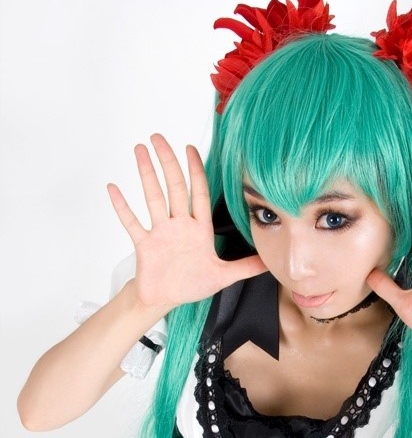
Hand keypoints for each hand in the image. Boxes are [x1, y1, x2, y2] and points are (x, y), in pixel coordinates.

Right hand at [107, 133, 266, 310]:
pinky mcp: (144, 244)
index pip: (198, 193)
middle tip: (159, 137)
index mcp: (198, 229)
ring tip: (140, 150)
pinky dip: (122, 207)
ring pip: (153, 198)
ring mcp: (160, 232)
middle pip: (174, 187)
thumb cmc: (190, 285)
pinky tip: (114, 188)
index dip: (196, 171)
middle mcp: (179, 225)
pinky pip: (132, 222)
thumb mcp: (223, 276)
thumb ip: (245, 267)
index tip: (190, 148)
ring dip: (146, 174)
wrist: (165, 300)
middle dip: (168, 162)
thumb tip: (270, 263)